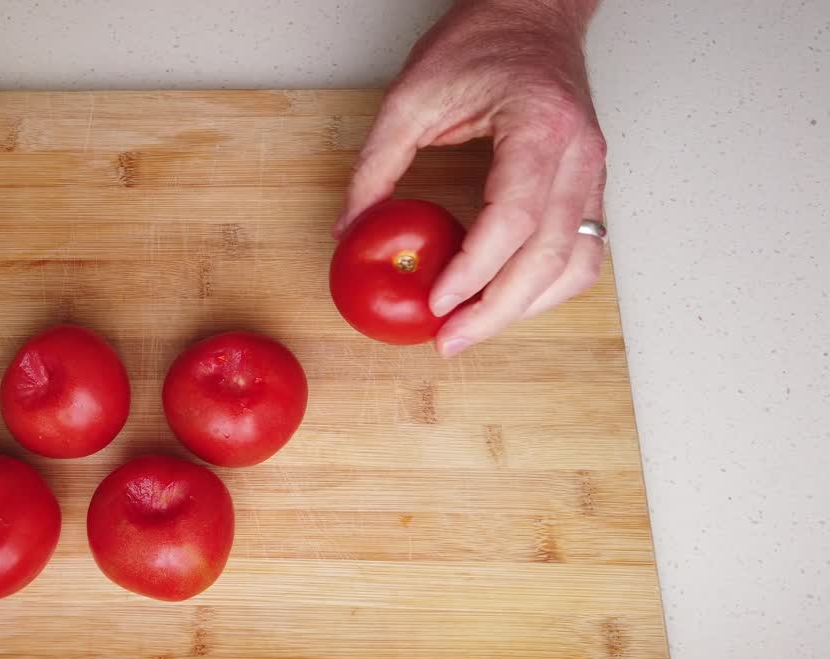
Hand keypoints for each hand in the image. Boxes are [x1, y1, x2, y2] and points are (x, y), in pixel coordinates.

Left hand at [335, 0, 606, 356]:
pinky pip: (584, 252)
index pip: (514, 217)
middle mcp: (579, 155)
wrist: (531, 12)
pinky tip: (509, 301)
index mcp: (540, 127)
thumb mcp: (411, 97)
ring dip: (527, 308)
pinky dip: (549, 288)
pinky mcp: (590, 185)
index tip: (439, 301)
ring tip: (475, 328)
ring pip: (577, 264)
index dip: (476, 268)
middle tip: (452, 340)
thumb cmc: (482, 41)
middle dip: (498, 310)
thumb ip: (377, 165)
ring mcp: (593, 173)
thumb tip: (350, 229)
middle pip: (551, 256)